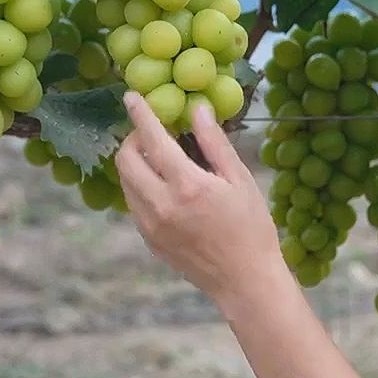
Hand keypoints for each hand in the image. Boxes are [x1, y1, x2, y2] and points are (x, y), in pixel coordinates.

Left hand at [115, 92, 288, 309]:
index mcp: (186, 186)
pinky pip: (134, 204)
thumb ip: (215, 142)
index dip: (140, 114)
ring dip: (135, 163)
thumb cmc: (251, 228)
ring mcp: (151, 226)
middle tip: (152, 133)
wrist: (244, 281)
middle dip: (133, 139)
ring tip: (159, 158)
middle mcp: (161, 205)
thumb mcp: (240, 180)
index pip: (152, 139)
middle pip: (126, 160)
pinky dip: (140, 187)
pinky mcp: (149, 241)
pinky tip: (163, 186)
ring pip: (125, 182)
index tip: (131, 97)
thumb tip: (197, 108)